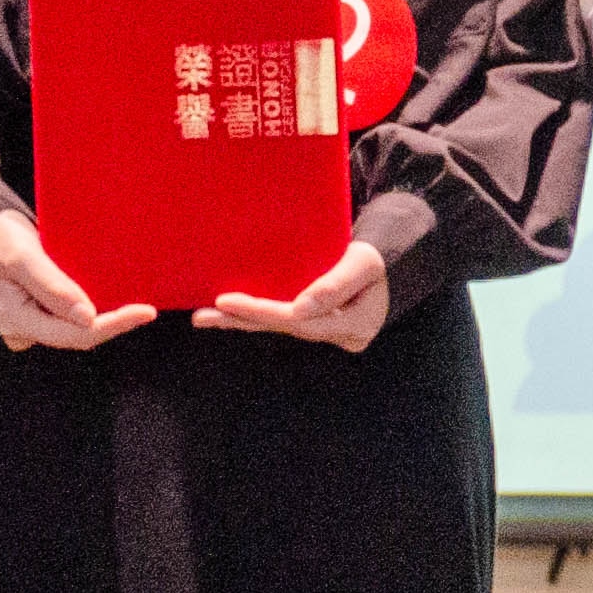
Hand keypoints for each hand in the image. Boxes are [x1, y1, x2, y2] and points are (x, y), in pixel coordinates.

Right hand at [0, 207, 156, 351]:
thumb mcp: (22, 256)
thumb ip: (52, 286)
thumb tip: (88, 317)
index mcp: (16, 321)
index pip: (74, 334)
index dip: (112, 326)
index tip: (144, 312)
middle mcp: (24, 330)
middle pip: (78, 336)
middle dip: (113, 323)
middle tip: (146, 309)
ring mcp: (31, 324)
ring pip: (76, 328)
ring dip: (105, 316)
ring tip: (135, 302)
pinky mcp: (39, 314)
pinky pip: (70, 317)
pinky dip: (93, 308)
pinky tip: (113, 297)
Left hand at [197, 239, 391, 350]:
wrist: (390, 262)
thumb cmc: (377, 257)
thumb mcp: (365, 264)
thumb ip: (336, 284)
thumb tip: (298, 309)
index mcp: (352, 326)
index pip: (298, 322)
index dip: (261, 312)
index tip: (227, 301)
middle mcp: (335, 334)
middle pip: (282, 329)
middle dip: (241, 320)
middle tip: (202, 315)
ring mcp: (325, 330)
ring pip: (277, 327)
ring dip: (240, 321)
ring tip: (203, 317)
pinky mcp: (314, 320)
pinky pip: (280, 319)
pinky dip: (253, 315)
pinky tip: (227, 313)